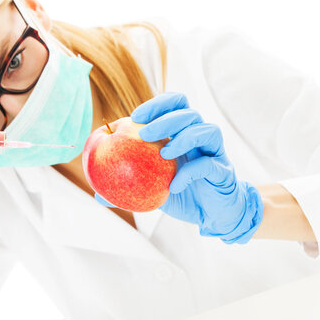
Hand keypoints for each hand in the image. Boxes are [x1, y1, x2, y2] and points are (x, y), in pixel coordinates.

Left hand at [131, 92, 262, 243]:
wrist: (212, 214)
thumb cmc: (181, 195)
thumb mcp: (150, 191)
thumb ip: (127, 189)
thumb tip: (97, 194)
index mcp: (183, 133)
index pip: (174, 105)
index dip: (156, 105)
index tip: (135, 117)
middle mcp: (200, 137)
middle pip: (188, 112)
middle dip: (165, 118)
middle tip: (144, 134)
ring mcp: (214, 152)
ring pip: (206, 130)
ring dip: (182, 138)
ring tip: (163, 154)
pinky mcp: (223, 171)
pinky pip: (208, 164)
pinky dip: (190, 173)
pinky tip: (174, 186)